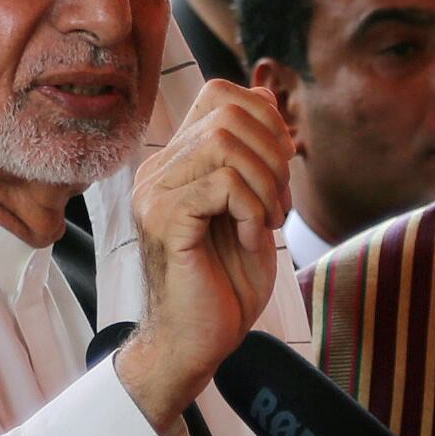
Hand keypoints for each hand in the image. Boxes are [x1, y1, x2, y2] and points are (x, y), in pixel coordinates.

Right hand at [116, 81, 292, 431]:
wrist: (199, 342)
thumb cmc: (225, 283)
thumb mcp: (253, 205)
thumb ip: (254, 152)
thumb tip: (263, 93)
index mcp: (176, 162)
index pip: (218, 94)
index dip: (264, 118)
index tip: (279, 168)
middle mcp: (158, 171)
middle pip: (229, 113)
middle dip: (274, 154)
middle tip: (279, 203)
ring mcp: (155, 193)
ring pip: (227, 144)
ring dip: (266, 184)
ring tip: (267, 223)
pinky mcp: (165, 220)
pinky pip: (224, 183)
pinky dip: (253, 210)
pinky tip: (252, 239)